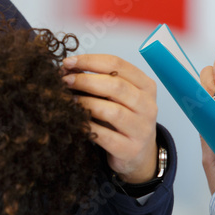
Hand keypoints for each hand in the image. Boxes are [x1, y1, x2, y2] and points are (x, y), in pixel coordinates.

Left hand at [62, 54, 158, 183]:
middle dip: (86, 80)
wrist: (138, 153)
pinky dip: (88, 127)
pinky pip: (105, 136)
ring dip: (87, 103)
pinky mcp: (130, 149)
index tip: (68, 62)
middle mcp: (148, 106)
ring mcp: (142, 129)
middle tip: (66, 81)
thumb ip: (100, 81)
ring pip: (113, 111)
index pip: (117, 64)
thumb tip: (69, 67)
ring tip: (70, 101)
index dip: (90, 61)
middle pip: (116, 86)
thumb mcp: (118, 97)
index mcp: (146, 86)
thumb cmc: (123, 118)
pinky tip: (76, 122)